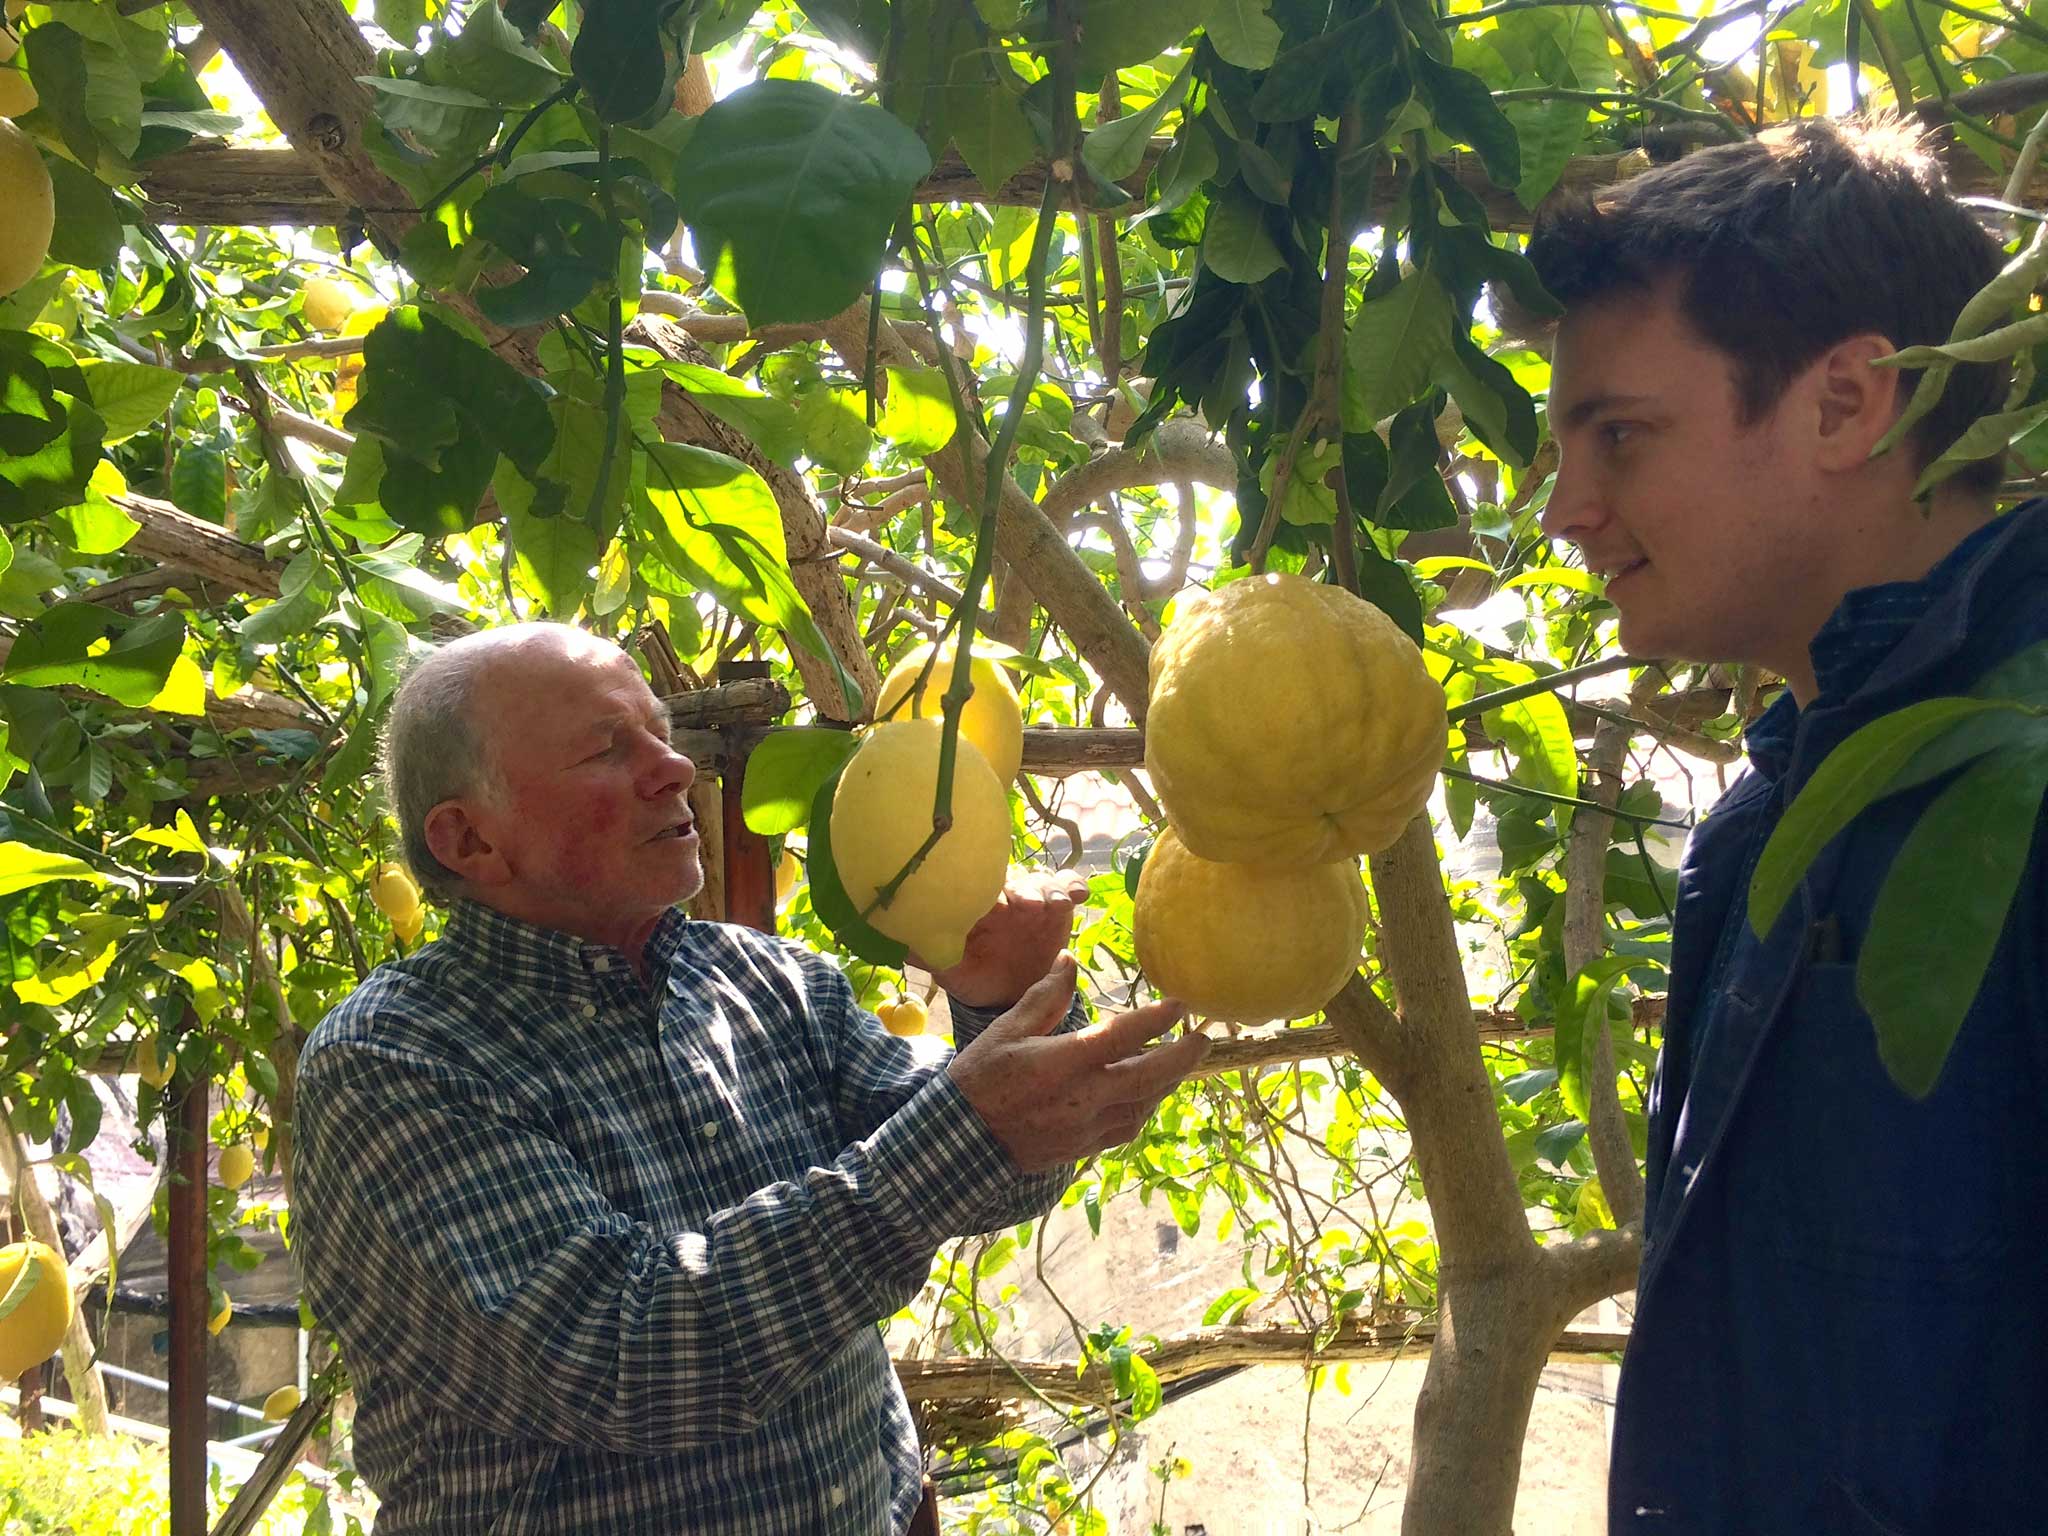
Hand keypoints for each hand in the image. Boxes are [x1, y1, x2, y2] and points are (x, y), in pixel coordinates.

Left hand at [919, 870, 1090, 1010]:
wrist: (1006, 992)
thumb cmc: (971, 972)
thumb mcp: (946, 965)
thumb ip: (923, 950)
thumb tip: (889, 940)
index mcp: (973, 904)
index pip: (978, 890)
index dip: (985, 896)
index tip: (992, 909)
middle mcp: (1002, 895)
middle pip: (1013, 883)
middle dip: (1021, 892)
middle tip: (1026, 906)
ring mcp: (1031, 898)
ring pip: (1041, 884)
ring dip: (1050, 891)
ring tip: (1056, 906)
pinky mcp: (1056, 908)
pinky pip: (1067, 889)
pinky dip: (1073, 887)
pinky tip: (1081, 894)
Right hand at [946, 952, 1211, 1173]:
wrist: (961, 1142)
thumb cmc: (980, 1078)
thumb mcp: (1006, 1029)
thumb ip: (1045, 997)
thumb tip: (1071, 959)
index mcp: (1063, 1062)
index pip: (1123, 1036)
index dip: (1157, 1018)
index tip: (1181, 1003)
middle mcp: (1082, 1097)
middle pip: (1149, 1077)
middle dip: (1182, 1057)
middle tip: (1203, 1039)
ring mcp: (1086, 1127)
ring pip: (1144, 1105)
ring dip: (1166, 1083)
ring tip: (1180, 1062)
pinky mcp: (1084, 1148)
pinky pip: (1127, 1129)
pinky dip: (1144, 1109)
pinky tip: (1148, 1094)